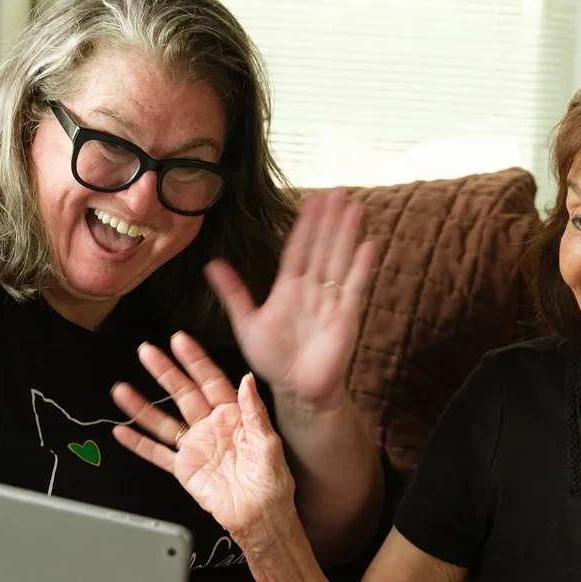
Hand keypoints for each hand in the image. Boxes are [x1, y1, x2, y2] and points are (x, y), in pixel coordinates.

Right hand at [111, 332, 295, 541]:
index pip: (211, 381)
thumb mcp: (268, 442)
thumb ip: (254, 411)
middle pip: (183, 394)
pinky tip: (123, 431)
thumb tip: (246, 381)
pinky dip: (139, 443)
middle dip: (165, 372)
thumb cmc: (272, 483)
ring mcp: (195, 447)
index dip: (195, 360)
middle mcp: (211, 428)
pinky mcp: (185, 469)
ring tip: (123, 391)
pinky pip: (158, 453)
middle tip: (147, 353)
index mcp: (234, 416)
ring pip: (163, 421)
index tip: (181, 342)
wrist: (261, 516)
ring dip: (143, 406)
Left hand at [206, 189, 376, 413]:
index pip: (298, 248)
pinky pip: (354, 288)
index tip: (312, 198)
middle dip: (329, 220)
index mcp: (289, 287)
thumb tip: (212, 264)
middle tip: (337, 190)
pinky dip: (361, 268)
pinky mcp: (345, 317)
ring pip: (339, 260)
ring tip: (353, 208)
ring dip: (346, 235)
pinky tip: (368, 246)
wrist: (297, 391)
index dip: (305, 224)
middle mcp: (312, 289)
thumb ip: (234, 293)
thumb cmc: (273, 359)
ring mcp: (331, 301)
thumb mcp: (247, 323)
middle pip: (322, 247)